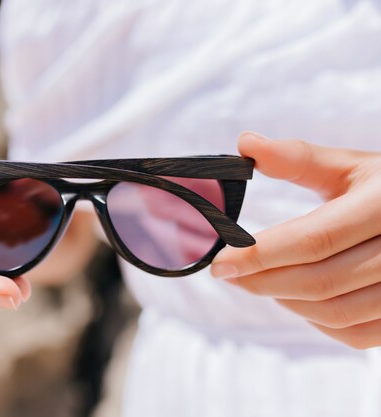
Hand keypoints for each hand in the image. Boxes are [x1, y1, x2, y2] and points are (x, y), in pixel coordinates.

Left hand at [211, 133, 380, 348]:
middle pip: (321, 281)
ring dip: (286, 301)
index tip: (220, 262)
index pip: (313, 239)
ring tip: (259, 281)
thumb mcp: (351, 165)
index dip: (260, 255)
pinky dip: (316, 322)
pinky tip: (294, 300)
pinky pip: (355, 333)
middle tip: (229, 273)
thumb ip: (298, 158)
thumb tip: (244, 143)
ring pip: (336, 312)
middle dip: (263, 281)